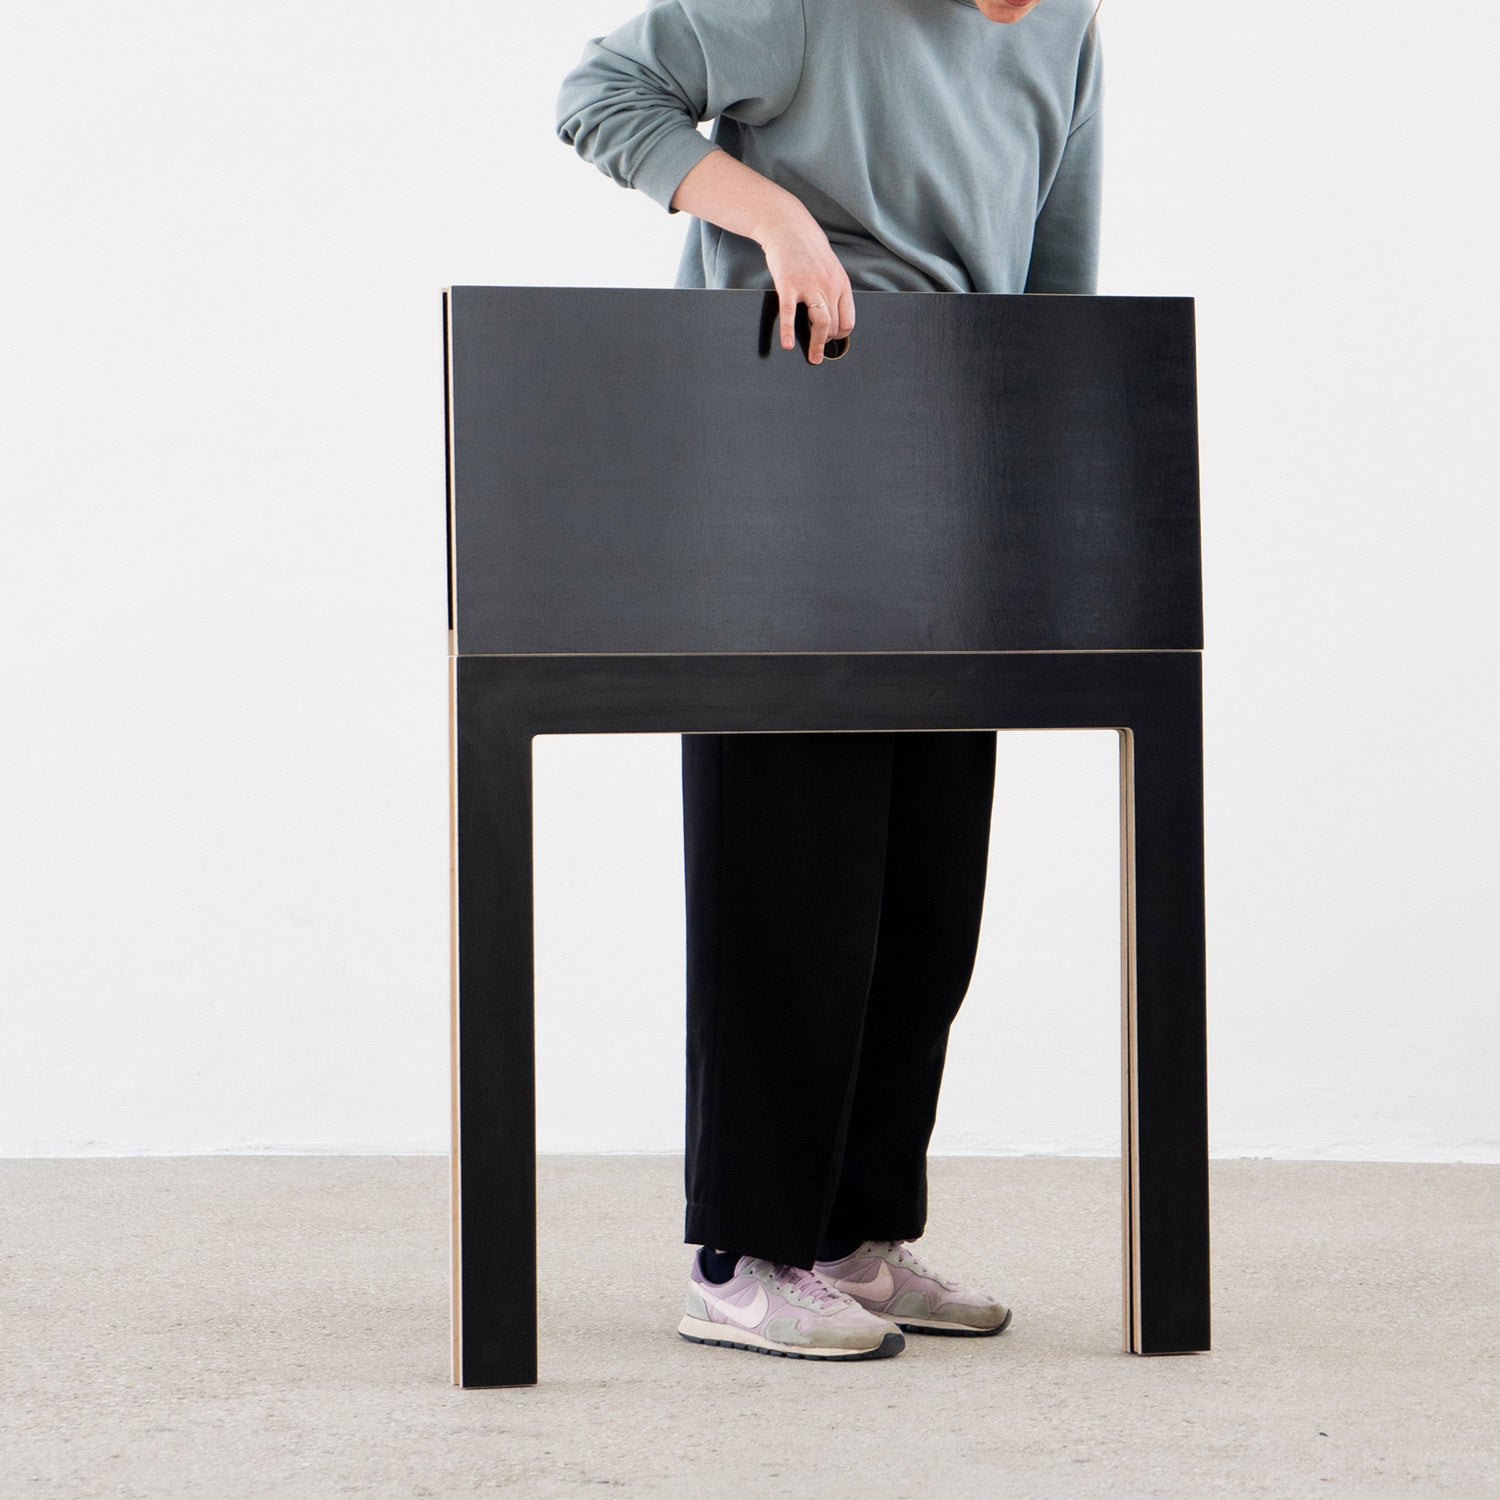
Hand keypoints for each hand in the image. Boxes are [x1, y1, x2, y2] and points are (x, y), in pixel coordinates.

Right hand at [756, 209, 855, 364]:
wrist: (788, 226)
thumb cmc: (807, 247)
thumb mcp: (830, 267)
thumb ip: (833, 289)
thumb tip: (833, 312)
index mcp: (841, 283)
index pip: (848, 319)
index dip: (841, 335)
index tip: (833, 340)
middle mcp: (829, 286)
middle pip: (835, 325)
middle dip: (828, 342)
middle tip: (819, 352)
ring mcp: (809, 286)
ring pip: (821, 324)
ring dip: (817, 345)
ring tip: (813, 357)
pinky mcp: (788, 285)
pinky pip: (790, 314)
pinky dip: (788, 332)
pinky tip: (787, 344)